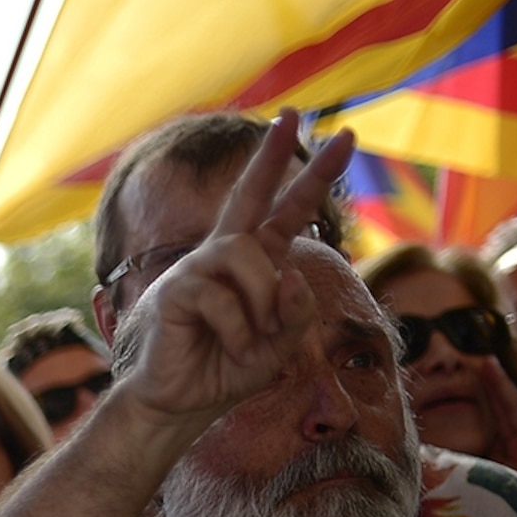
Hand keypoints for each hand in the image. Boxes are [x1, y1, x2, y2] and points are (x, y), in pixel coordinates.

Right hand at [117, 115, 355, 423]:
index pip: (286, 212)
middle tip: (295, 112)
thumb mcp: (281, 346)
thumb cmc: (225, 372)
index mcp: (253, 266)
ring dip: (263, 301)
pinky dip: (238, 328)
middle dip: (272, 154)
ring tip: (253, 338)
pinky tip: (228, 347)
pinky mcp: (176, 290)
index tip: (340, 137)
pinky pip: (222, 294)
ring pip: (248, 255)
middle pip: (249, 195)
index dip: (311, 176)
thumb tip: (290, 275)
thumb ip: (297, 312)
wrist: (178, 404)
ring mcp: (196, 269)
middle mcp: (223, 257)